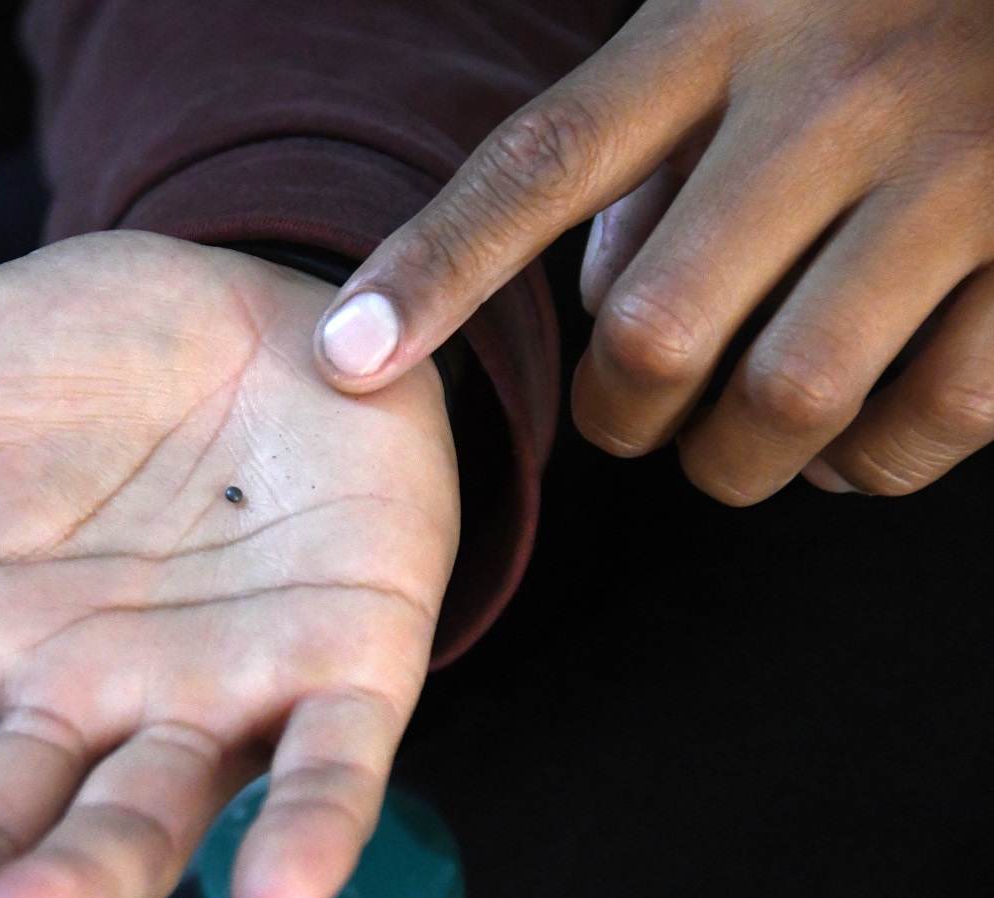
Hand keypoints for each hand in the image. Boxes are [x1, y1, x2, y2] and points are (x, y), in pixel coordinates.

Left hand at [313, 0, 993, 502]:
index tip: (350, 360)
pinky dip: (872, 466)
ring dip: (733, 464)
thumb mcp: (742, 20)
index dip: (435, 270)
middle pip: (656, 325)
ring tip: (731, 450)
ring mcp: (957, 166)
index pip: (541, 164)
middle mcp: (834, 88)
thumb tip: (608, 319)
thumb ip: (654, 154)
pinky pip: (935, 415)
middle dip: (619, 416)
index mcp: (725, 22)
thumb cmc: (876, 4)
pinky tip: (850, 450)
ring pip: (786, 395)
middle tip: (629, 417)